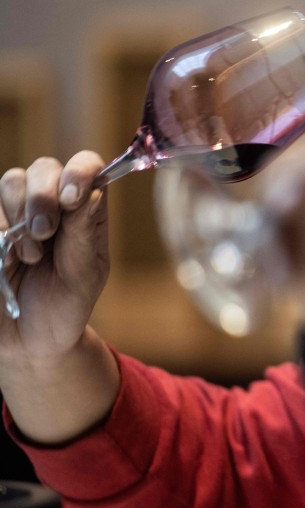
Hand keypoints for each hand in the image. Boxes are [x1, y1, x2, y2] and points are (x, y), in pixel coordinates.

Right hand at [0, 152, 110, 367]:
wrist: (29, 340)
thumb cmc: (65, 304)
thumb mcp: (84, 275)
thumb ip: (86, 234)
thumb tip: (93, 192)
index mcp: (85, 210)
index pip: (87, 167)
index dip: (80, 172)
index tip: (73, 198)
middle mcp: (52, 203)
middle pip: (43, 167)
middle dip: (44, 195)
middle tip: (45, 233)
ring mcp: (15, 213)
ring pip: (11, 181)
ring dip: (20, 213)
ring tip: (29, 256)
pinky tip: (6, 261)